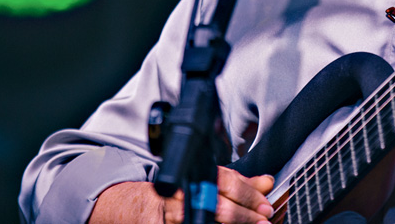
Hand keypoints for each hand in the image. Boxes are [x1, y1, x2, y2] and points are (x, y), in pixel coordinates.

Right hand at [90, 167, 273, 223]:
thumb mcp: (204, 183)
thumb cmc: (171, 195)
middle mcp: (180, 192)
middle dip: (243, 215)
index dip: (248, 193)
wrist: (127, 206)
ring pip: (203, 220)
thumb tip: (266, 183)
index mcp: (193, 175)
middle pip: (216, 204)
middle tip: (263, 221)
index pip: (225, 180)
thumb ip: (236, 184)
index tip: (266, 206)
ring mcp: (166, 214)